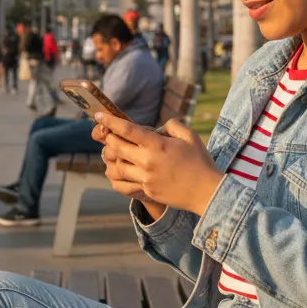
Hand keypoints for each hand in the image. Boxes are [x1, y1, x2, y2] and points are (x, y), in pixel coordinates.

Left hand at [98, 116, 219, 216]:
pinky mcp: (146, 191)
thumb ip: (171, 125)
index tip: (99, 115)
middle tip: (110, 135)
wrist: (207, 192)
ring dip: (113, 158)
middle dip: (110, 138)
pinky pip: (124, 183)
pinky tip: (121, 169)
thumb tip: (157, 128)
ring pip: (116, 166)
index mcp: (157, 145)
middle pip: (116, 147)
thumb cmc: (200, 161)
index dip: (110, 121)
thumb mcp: (190, 136)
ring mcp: (145, 178)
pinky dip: (119, 175)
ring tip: (117, 152)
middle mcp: (147, 161)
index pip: (127, 130)